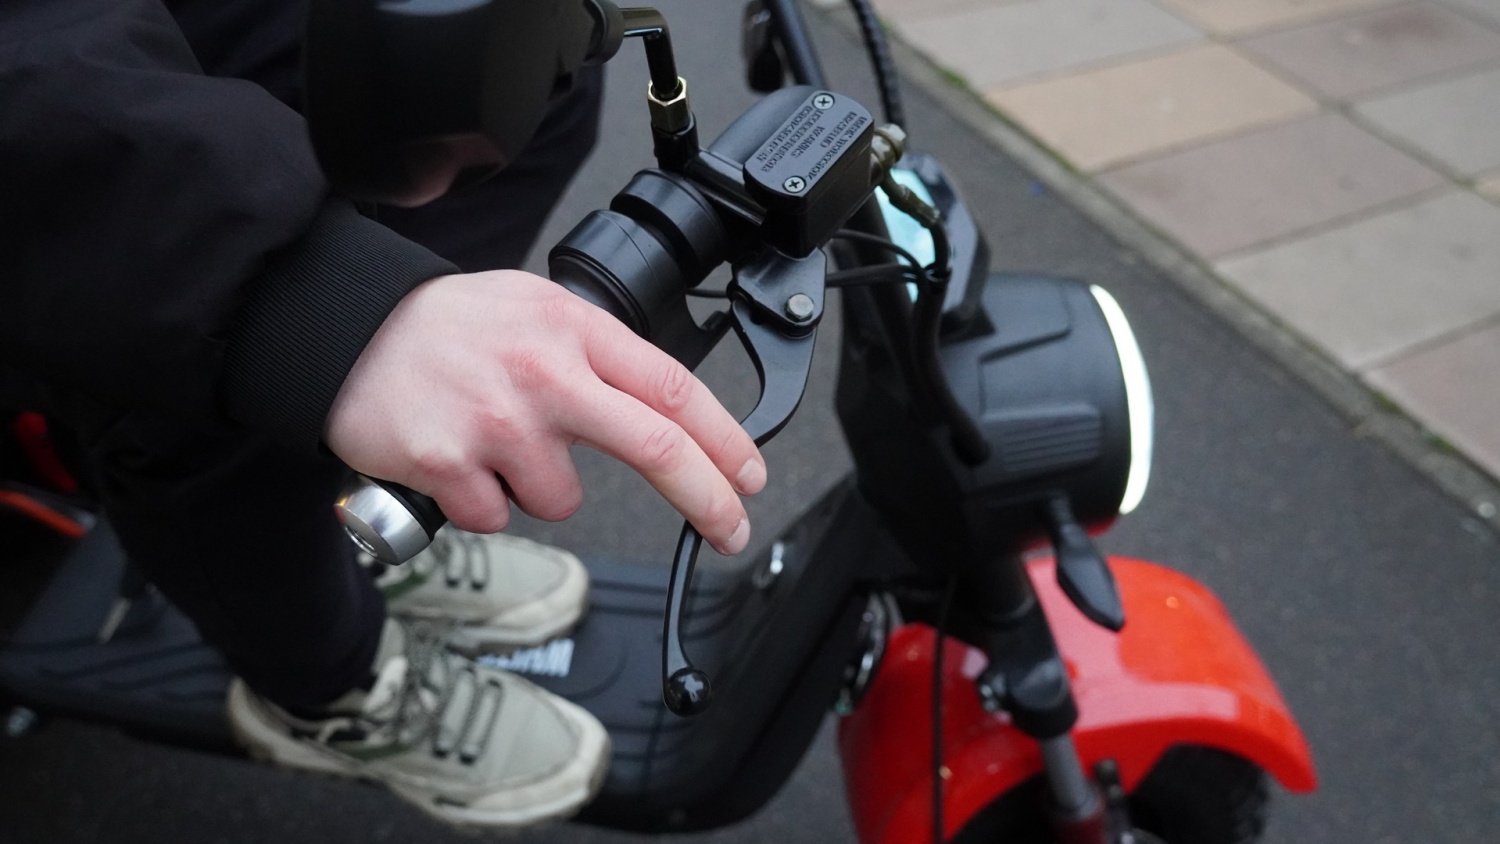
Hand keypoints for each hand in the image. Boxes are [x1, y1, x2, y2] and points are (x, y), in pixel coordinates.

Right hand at [324, 270, 765, 554]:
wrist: (345, 330)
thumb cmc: (446, 325)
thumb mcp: (532, 307)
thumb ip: (592, 351)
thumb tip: (657, 409)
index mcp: (573, 328)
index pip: (672, 387)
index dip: (725, 438)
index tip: (749, 475)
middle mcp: (544, 373)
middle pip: (655, 447)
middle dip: (708, 500)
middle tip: (732, 531)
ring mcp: (497, 421)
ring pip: (562, 498)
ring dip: (536, 487)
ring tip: (492, 440)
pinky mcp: (449, 465)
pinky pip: (498, 517)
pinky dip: (483, 502)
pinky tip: (456, 459)